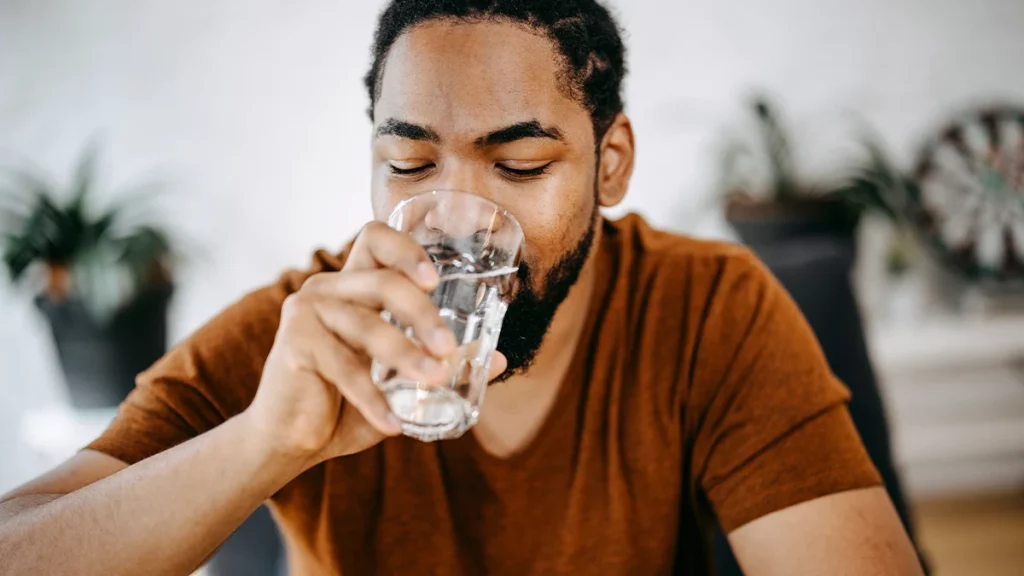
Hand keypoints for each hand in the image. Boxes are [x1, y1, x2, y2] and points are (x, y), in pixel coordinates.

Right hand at [243, 221, 506, 462]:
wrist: (290, 440)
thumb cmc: (346, 404)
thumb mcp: (400, 383)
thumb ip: (443, 365)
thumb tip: (500, 359)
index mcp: (353, 286)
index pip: (376, 238)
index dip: (407, 249)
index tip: (435, 280)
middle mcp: (328, 289)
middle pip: (383, 281)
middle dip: (423, 314)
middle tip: (449, 349)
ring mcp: (306, 311)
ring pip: (367, 324)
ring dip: (405, 355)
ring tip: (434, 381)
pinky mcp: (293, 343)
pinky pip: (344, 367)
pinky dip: (373, 399)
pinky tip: (393, 425)